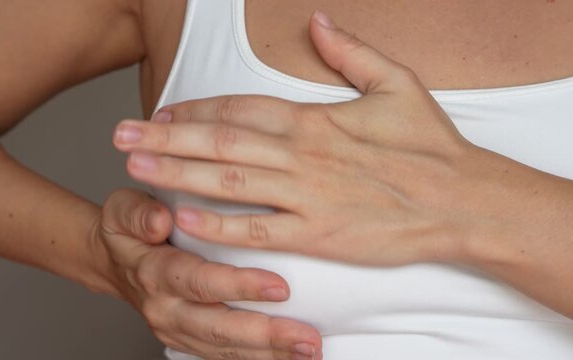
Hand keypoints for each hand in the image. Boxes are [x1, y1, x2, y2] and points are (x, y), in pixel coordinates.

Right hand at [96, 189, 321, 358]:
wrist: (112, 263)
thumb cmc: (127, 230)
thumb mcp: (122, 209)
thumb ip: (138, 212)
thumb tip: (159, 220)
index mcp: (153, 272)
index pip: (201, 282)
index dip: (240, 287)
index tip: (280, 287)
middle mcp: (165, 308)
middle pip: (218, 327)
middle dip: (266, 335)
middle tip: (307, 337)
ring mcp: (176, 330)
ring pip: (224, 348)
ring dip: (268, 354)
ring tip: (309, 351)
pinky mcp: (188, 340)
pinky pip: (223, 354)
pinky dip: (257, 358)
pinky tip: (288, 357)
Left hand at [113, 11, 497, 266]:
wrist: (464, 202)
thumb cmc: (431, 147)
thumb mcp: (397, 83)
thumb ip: (351, 51)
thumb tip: (318, 21)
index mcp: (315, 120)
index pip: (240, 109)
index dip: (195, 111)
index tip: (162, 113)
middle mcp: (302, 155)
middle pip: (220, 142)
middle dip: (165, 139)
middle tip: (121, 138)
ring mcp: (307, 196)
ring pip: (229, 183)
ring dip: (177, 175)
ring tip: (135, 170)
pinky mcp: (318, 235)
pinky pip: (259, 231)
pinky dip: (220, 225)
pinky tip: (184, 219)